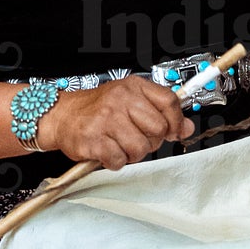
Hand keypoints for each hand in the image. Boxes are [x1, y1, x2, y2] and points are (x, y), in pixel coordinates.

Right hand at [42, 75, 193, 168]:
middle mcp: (120, 100)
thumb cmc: (97, 109)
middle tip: (138, 139)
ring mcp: (106, 119)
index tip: (175, 132)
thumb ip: (160, 111)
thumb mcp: (130, 100)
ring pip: (140, 148)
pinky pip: (119, 160)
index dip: (176, 121)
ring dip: (133, 154)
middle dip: (152, 141)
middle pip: (157, 128)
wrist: (62, 115)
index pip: (169, 102)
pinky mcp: (94, 139)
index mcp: (133, 87)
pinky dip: (116, 161)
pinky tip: (108, 152)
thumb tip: (187, 126)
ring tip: (121, 146)